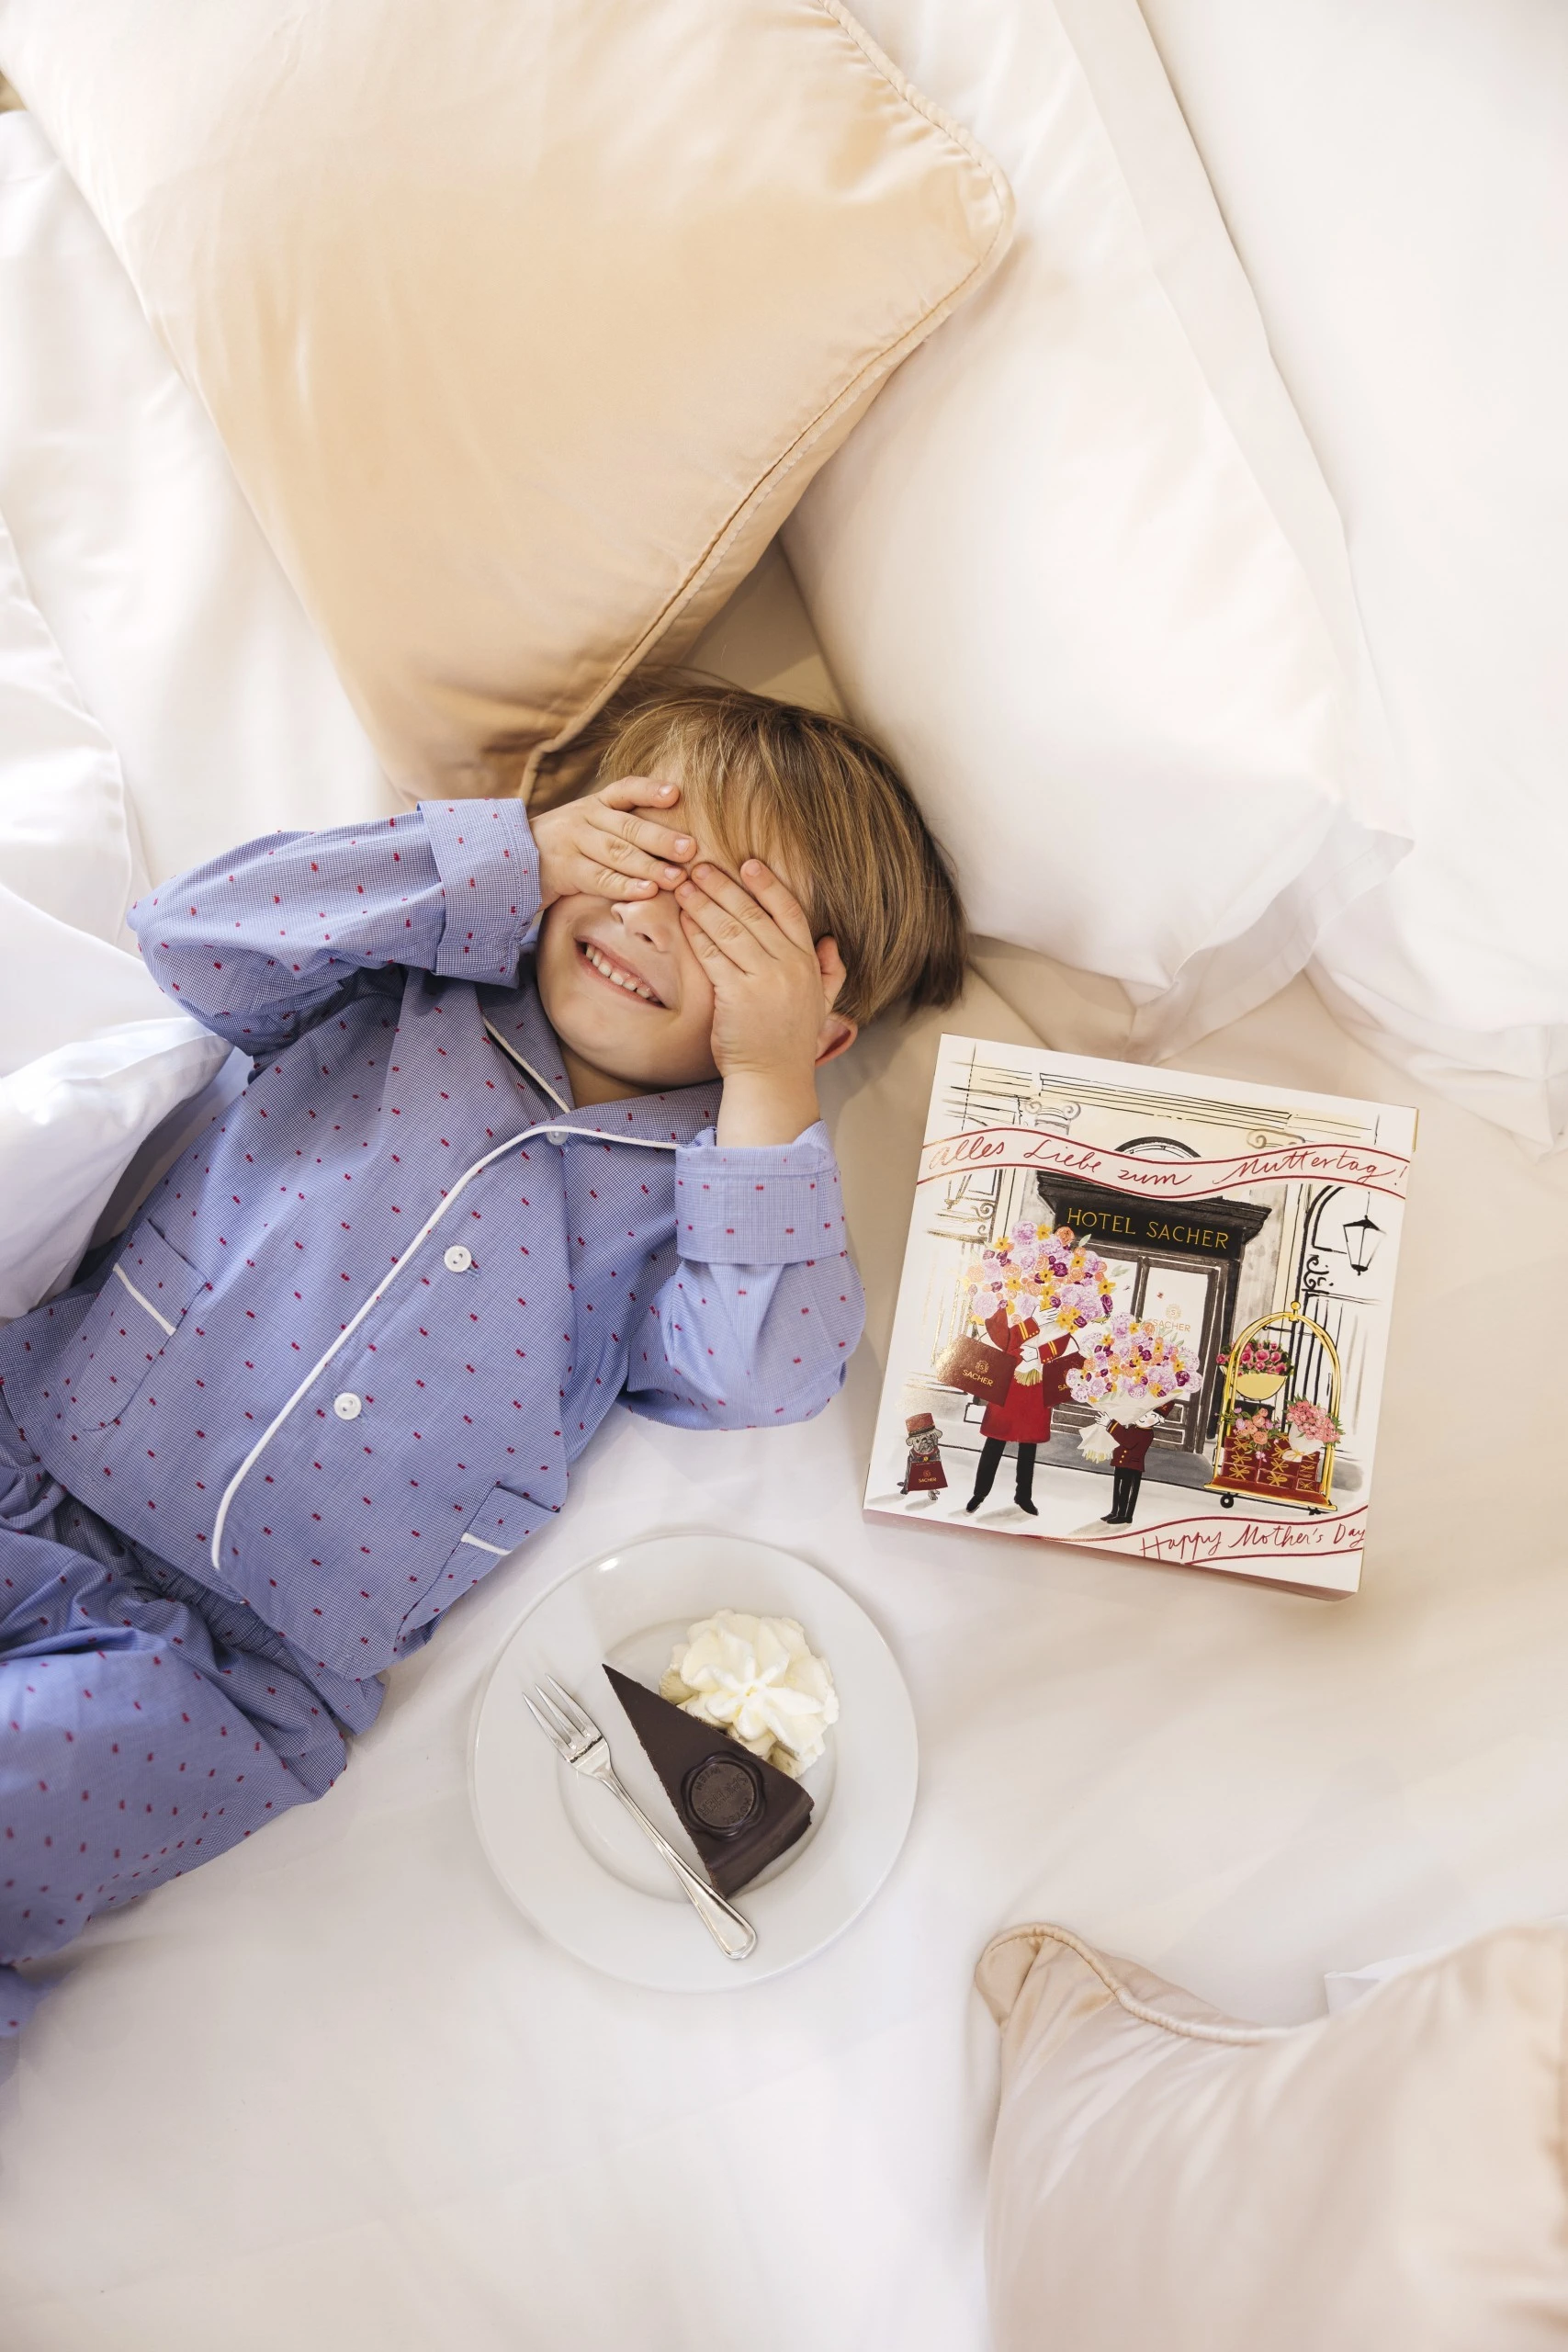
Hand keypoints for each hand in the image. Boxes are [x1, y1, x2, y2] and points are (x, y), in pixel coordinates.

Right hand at [530, 775, 694, 909]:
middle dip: (662, 838)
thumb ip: (619, 828)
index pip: (625, 790)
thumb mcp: (587, 827)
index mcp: (594, 804)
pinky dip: (625, 886)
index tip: (676, 794)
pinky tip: (647, 892)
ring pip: (616, 852)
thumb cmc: (562, 848)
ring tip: (677, 877)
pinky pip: (599, 878)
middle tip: (691, 849)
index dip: (650, 791)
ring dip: (650, 866)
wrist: (510, 862)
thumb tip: (670, 840)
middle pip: (628, 826)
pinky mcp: (563, 869)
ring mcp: (571, 842)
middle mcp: (583, 817)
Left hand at [676, 859, 849, 1145]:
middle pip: (752, 914)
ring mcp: (762, 979)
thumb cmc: (790, 1043)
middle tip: (699, 865)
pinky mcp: (736, 994)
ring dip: (703, 902)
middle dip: (723, 886)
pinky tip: (683, 918)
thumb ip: (832, 972)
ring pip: (729, 928)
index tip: (749, 864)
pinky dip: (696, 933)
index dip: (768, 885)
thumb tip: (830, 941)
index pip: (789, 912)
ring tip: (684, 883)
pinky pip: (712, 954)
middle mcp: (788, 966)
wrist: (773, 1079)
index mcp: (808, 964)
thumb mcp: (822, 1005)